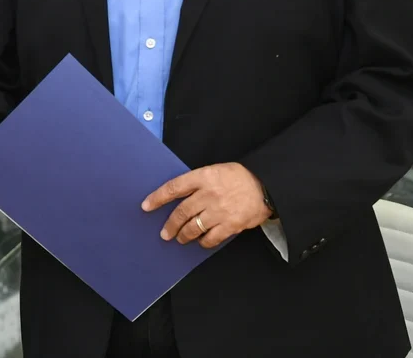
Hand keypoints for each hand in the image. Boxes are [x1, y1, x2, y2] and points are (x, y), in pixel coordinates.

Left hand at [141, 163, 272, 248]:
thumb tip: (178, 197)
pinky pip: (211, 238)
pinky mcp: (231, 225)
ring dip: (184, 235)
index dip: (157, 198)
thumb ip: (198, 183)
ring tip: (180, 238)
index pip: (174, 188)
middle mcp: (209, 194)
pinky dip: (203, 242)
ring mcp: (219, 211)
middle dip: (170, 225)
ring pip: (193, 227)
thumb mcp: (215, 171)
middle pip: (181, 212)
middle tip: (165, 233)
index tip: (146, 206)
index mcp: (203, 177)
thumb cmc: (239, 177)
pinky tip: (201, 241)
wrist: (267, 185)